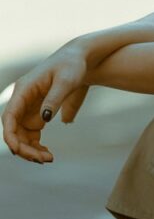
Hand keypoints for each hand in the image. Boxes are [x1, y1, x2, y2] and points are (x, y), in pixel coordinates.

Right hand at [1, 44, 88, 162]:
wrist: (80, 59)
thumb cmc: (72, 66)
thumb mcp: (67, 81)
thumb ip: (55, 99)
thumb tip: (44, 119)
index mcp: (23, 90)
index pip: (9, 117)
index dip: (10, 136)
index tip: (18, 151)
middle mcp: (22, 100)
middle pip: (14, 130)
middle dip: (25, 147)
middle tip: (45, 159)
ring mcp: (29, 108)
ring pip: (22, 135)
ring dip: (31, 150)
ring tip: (49, 159)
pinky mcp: (38, 113)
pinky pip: (31, 135)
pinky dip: (36, 146)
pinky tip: (48, 154)